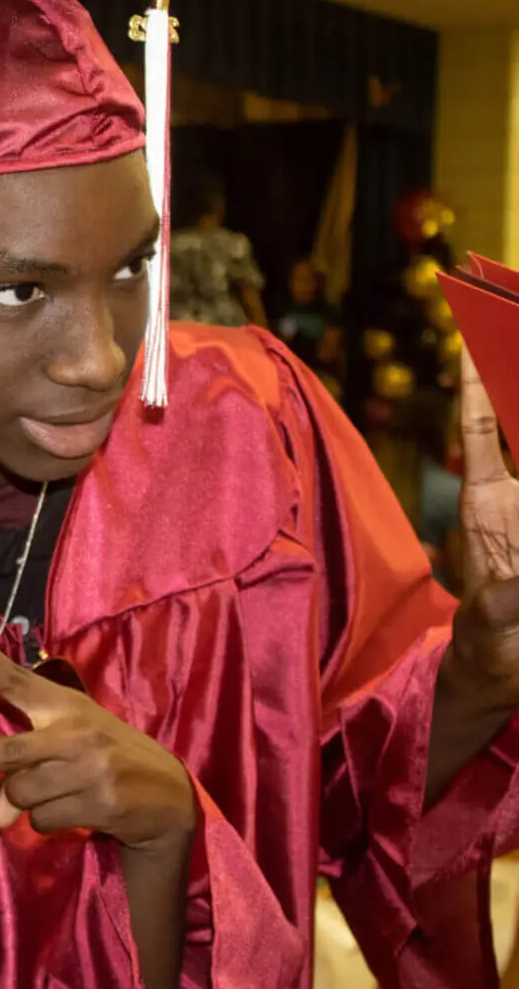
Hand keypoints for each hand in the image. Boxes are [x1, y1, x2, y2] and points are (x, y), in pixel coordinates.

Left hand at [0, 620, 195, 851]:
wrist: (167, 793)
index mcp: (65, 707)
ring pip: (23, 796)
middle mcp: (76, 734)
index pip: (20, 680)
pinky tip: (76, 810)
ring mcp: (90, 770)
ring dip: (28, 805)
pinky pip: (45, 821)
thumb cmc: (107, 754)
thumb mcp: (72, 731)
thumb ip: (24, 764)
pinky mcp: (101, 803)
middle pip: (7, 753)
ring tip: (59, 794)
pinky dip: (48, 822)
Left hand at [446, 349, 518, 712]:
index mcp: (488, 505)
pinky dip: (518, 431)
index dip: (479, 380)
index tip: (474, 328)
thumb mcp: (493, 624)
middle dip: (518, 369)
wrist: (509, 676)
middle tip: (515, 312)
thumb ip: (506, 601)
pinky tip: (517, 405)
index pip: (484, 427)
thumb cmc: (491, 650)